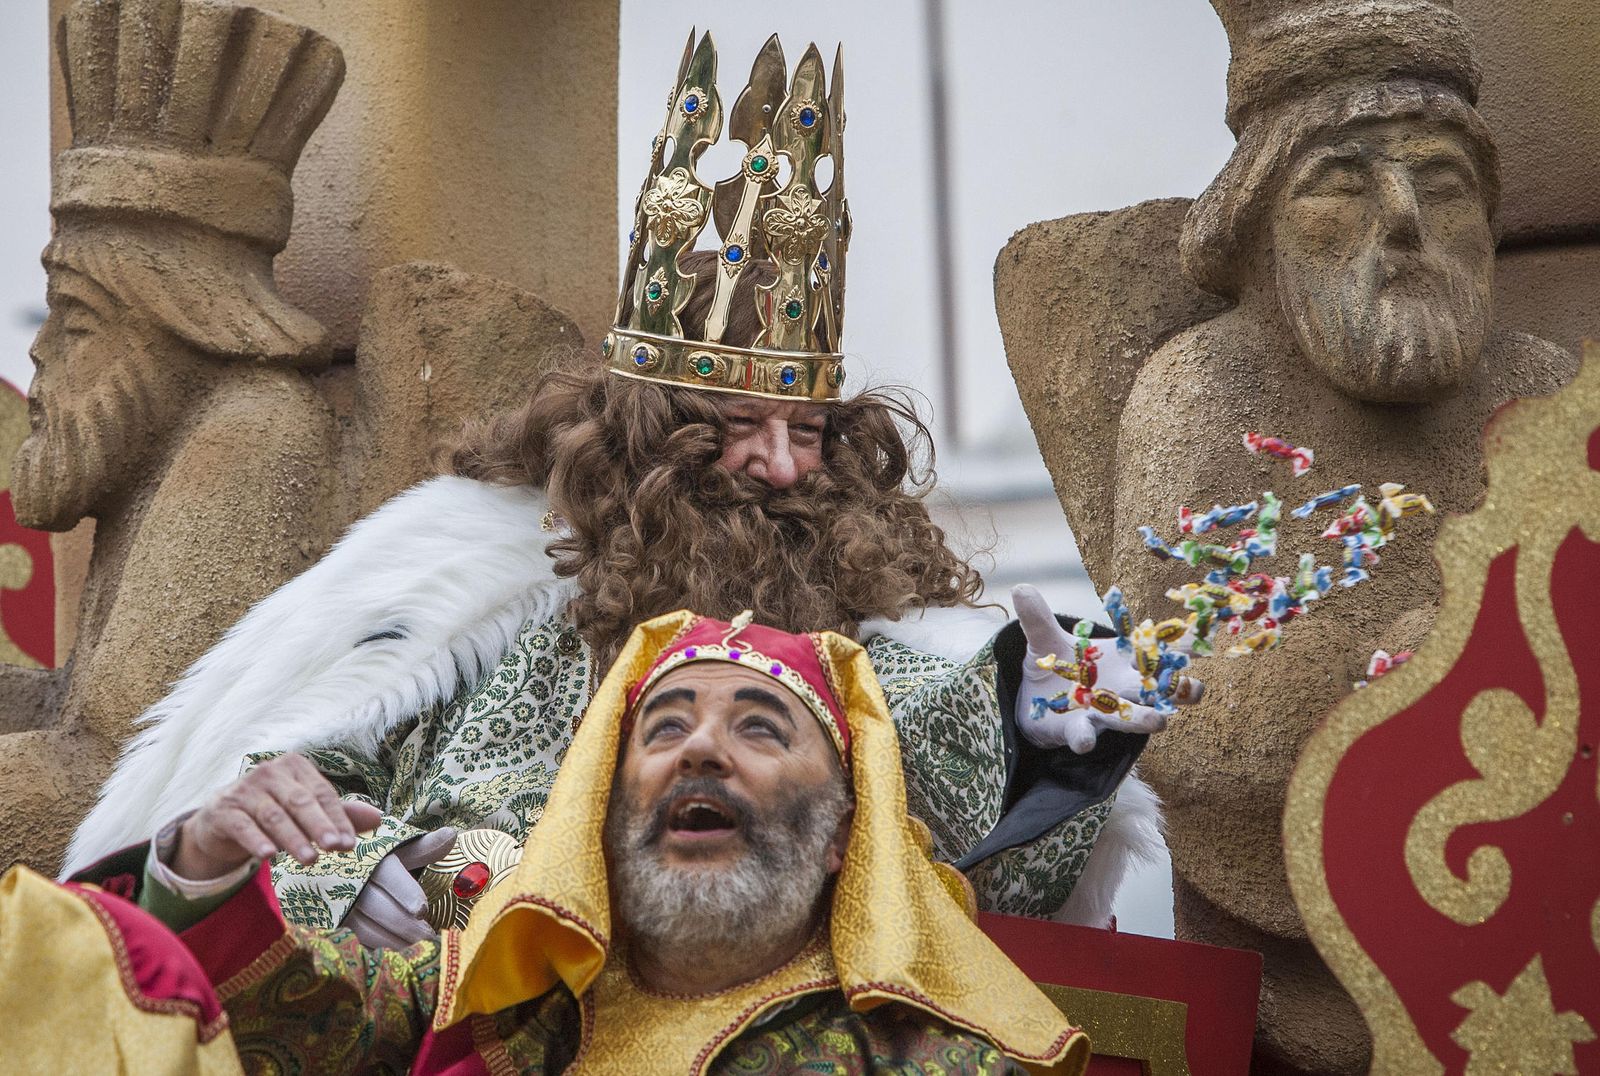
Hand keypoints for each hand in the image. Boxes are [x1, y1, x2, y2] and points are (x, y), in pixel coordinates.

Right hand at [175, 753, 382, 880]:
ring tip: (310, 859)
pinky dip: (256, 840)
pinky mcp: (223, 810)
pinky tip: (269, 855)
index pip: (322, 793)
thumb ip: (339, 815)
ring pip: (274, 816)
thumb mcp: (305, 813)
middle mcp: (269, 772)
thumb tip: (378, 818)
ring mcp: (244, 790)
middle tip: (335, 847)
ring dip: (293, 838)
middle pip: (300, 801)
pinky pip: (243, 826)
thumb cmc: (272, 811)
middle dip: (319, 825)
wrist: (220, 820)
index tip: (350, 844)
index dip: (337, 819)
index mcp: (295, 767)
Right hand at [344, 828, 457, 948]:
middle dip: (405, 925)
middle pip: (378, 907)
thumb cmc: (376, 858)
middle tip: (429, 937)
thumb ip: (423, 847)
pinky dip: (376, 951)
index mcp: (371, 859)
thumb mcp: (397, 849)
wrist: (333, 866)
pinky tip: (395, 958)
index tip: (421, 908)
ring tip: (417, 950)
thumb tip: (451, 835)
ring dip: (393, 942)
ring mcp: (338, 907)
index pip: (389, 876)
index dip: (405, 892)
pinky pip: (355, 943)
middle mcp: (351, 882)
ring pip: (365, 929)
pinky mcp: (333, 926)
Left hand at [1012, 584, 1202, 753]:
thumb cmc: (1059, 666)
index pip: (1157, 652)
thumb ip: (1038, 618)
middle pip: (1159, 690)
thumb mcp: (1045, 639)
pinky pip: (1085, 736)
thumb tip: (1021, 587)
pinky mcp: (1077, 730)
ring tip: (1158, 721)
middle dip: (1177, 689)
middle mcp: (1120, 689)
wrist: (1035, 699)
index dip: (1182, 648)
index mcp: (1121, 661)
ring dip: (1143, 718)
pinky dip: (1084, 738)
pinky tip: (1084, 740)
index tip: (1201, 643)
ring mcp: (1101, 712)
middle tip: (1193, 688)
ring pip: (1132, 718)